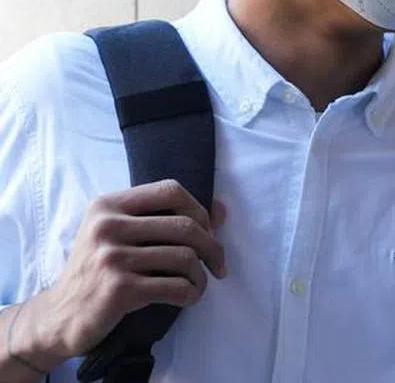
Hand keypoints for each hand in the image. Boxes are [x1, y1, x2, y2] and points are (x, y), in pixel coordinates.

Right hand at [16, 180, 226, 365]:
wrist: (59, 316)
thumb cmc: (98, 272)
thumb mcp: (121, 236)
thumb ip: (167, 218)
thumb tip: (222, 208)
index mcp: (108, 205)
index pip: (171, 190)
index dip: (199, 209)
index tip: (209, 231)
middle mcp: (107, 226)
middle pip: (185, 226)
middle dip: (212, 247)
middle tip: (219, 264)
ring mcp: (112, 258)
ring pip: (185, 258)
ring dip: (201, 275)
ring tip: (199, 283)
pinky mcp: (119, 289)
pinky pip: (176, 287)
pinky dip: (192, 293)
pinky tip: (189, 297)